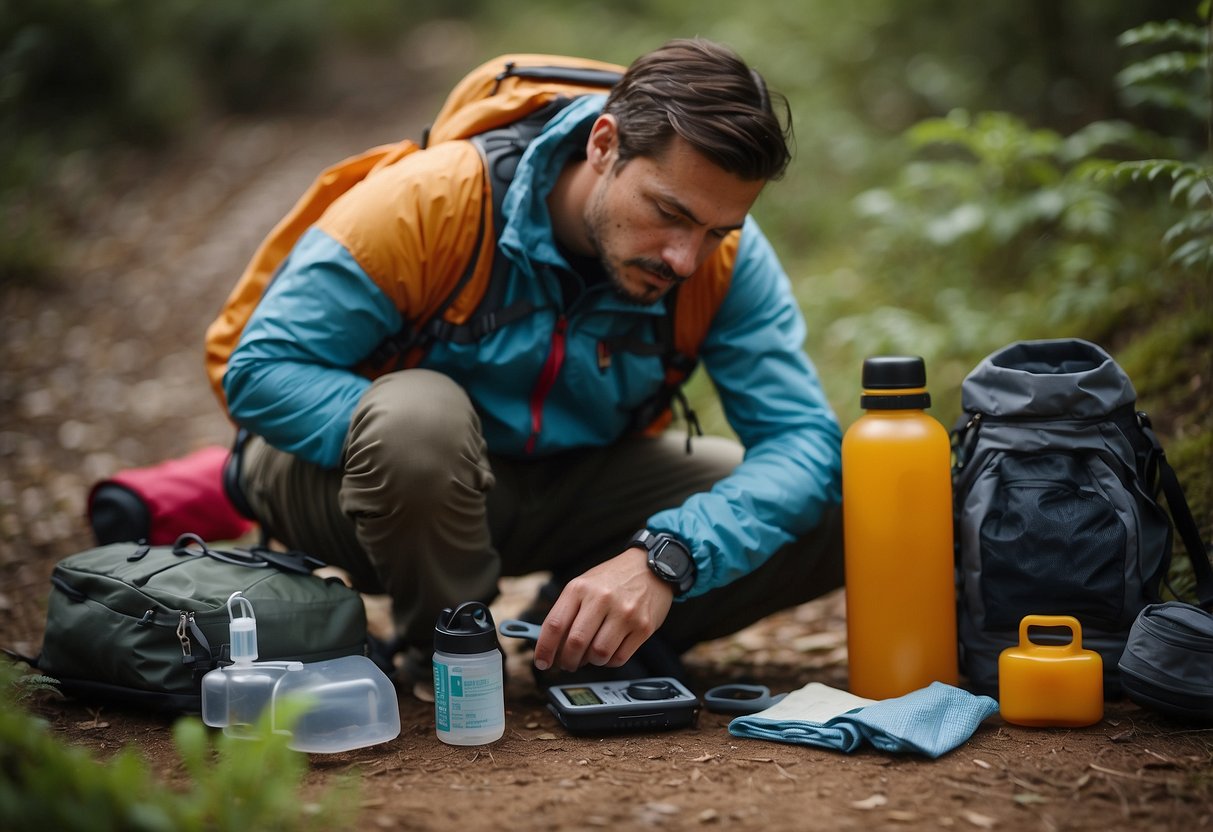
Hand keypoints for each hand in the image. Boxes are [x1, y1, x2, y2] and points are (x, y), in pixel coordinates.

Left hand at [532, 547, 673, 671]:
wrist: (650, 567)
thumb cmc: (612, 579)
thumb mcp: (584, 585)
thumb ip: (567, 612)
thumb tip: (550, 646)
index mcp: (580, 588)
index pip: (555, 624)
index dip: (544, 649)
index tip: (541, 662)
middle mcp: (602, 599)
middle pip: (576, 643)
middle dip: (567, 661)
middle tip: (567, 664)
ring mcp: (625, 613)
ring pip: (599, 654)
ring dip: (591, 662)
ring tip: (591, 654)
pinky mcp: (643, 627)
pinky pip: (619, 658)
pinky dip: (609, 661)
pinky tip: (608, 652)